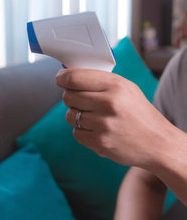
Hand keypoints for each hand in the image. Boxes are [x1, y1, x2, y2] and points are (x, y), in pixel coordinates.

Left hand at [55, 68, 173, 169]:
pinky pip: (76, 133)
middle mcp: (109, 103)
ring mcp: (104, 124)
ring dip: (77, 116)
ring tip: (95, 118)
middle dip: (71, 98)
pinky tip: (98, 130)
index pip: (75, 78)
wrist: (158, 143)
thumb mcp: (126, 89)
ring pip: (70, 116)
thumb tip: (69, 76)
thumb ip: (100, 82)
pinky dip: (83, 132)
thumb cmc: (138, 113)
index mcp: (116, 86)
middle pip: (68, 97)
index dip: (62, 78)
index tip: (60, 79)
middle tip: (81, 100)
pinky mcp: (99, 142)